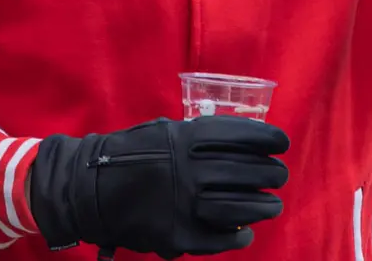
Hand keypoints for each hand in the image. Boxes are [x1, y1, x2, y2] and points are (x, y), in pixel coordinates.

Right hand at [28, 116, 288, 257]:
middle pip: (246, 172)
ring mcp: (183, 205)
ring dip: (263, 206)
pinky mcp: (177, 236)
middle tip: (279, 175)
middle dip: (271, 174)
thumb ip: (196, 135)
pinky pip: (219, 239)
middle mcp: (188, 171)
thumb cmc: (129, 156)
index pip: (241, 136)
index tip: (282, 144)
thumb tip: (239, 139)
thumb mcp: (162, 131)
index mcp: (185, 139)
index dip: (268, 139)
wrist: (88, 190)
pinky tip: (246, 232)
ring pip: (240, 207)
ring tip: (273, 205)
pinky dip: (239, 236)